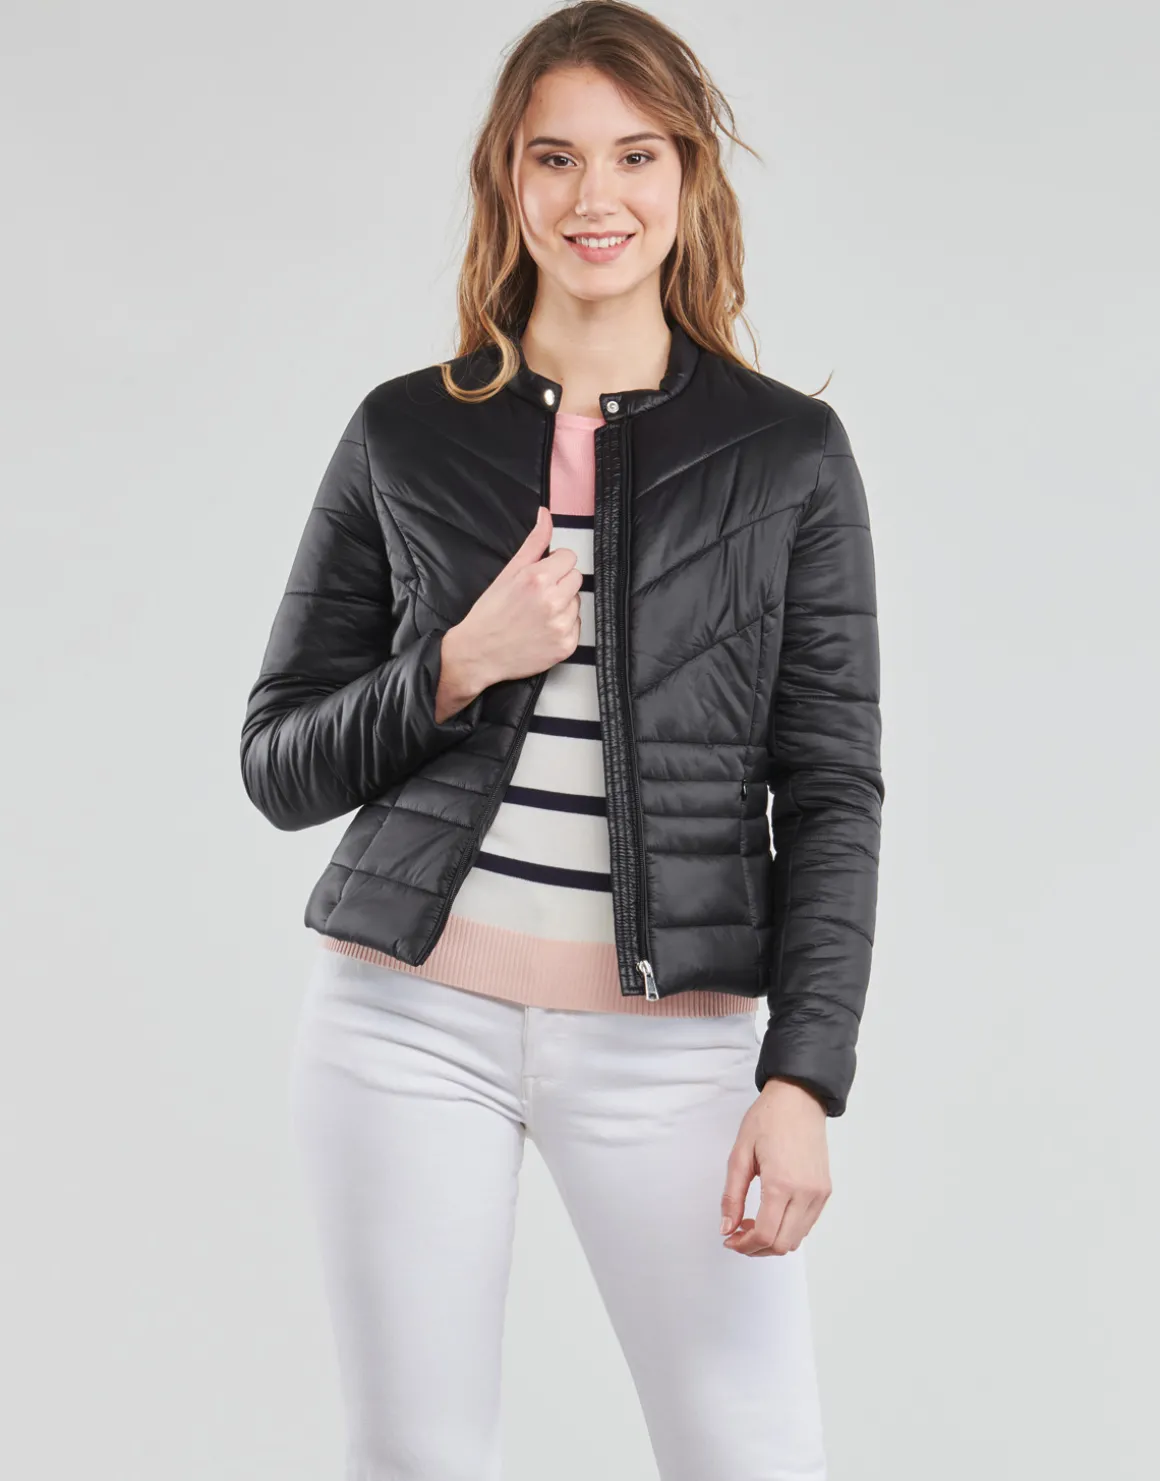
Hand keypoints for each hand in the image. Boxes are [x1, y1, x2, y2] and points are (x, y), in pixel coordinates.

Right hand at [449, 506, 582, 687]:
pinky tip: (542, 629)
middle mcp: (552, 601)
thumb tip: (545, 515)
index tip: (542, 575)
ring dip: (562, 605)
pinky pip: (577, 626)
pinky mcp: (566, 645)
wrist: (478, 653)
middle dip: (560, 583)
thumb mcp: (508, 572)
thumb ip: (533, 542)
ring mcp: (561, 625)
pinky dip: (563, 627)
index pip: (569, 557)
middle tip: (538, 596)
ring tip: (538, 614)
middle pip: (576, 578)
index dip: (555, 565)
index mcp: (538, 579)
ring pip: (577, 602)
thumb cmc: (490, 614)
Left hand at [719, 1079, 831, 1254]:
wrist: (799, 1099)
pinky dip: (788, 1229)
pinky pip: (807, 1224)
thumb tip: (727, 1228)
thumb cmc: (768, 1119)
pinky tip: (772, 1214)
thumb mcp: (740, 1154)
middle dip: (757, 1248)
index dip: (744, 1246)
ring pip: (796, 1239)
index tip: (730, 1239)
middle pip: (782, 1245)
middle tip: (738, 1234)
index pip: (765, 1235)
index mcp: (782, 1183)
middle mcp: (805, 1193)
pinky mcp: (825, 1190)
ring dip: (773, 1241)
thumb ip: (732, 1196)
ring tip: (753, 1222)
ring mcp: (819, 1193)